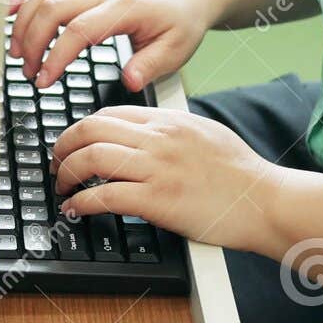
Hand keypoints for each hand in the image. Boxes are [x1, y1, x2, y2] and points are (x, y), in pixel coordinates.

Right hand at [7, 0, 219, 90]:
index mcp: (126, 7)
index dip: (56, 56)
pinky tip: (10, 10)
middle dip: (32, 41)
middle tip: (27, 71)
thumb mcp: (176, 50)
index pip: (79, 30)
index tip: (43, 81)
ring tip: (16, 51)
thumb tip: (130, 82)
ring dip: (23, 20)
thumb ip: (150, 66)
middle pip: (52, 7)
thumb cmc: (181, 21)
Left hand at [48, 105, 282, 252]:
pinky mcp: (158, 200)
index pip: (110, 113)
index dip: (82, 129)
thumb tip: (143, 135)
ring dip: (67, 173)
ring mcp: (157, 168)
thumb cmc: (241, 173)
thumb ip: (171, 130)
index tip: (74, 145)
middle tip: (57, 164)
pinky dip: (81, 202)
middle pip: (91, 128)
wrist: (265, 200)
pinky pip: (104, 195)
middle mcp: (159, 138)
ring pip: (91, 157)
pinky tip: (76, 209)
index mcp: (169, 120)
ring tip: (62, 187)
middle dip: (64, 146)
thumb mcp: (205, 133)